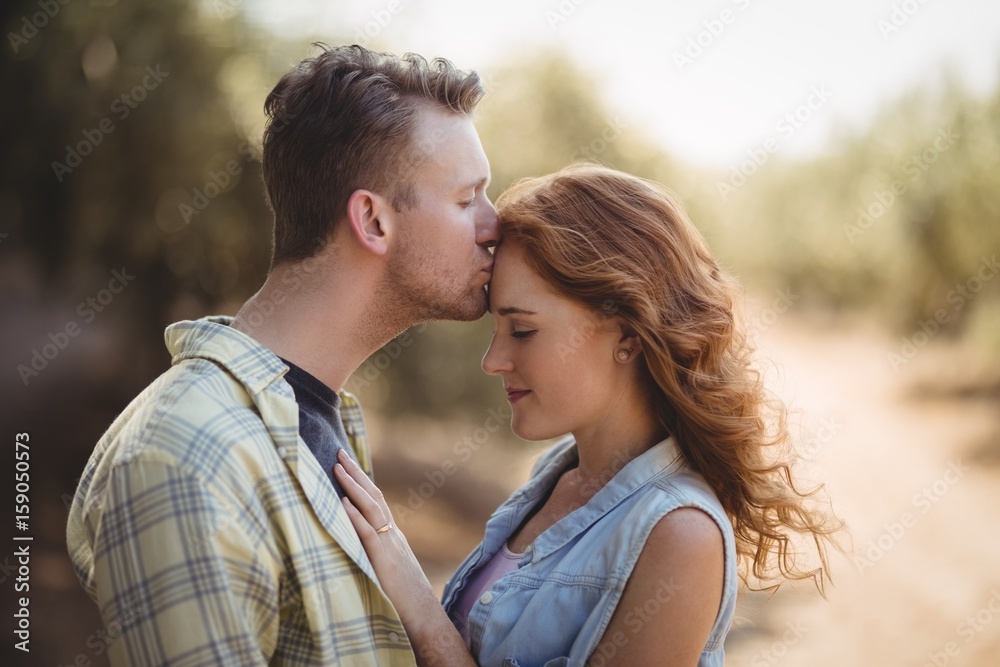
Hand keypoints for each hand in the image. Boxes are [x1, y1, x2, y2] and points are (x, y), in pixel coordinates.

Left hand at [334, 449, 438, 632]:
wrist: (424, 616)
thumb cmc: (403, 599)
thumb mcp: (386, 569)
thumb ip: (373, 554)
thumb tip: (352, 544)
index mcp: (392, 536)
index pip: (375, 501)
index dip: (361, 481)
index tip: (346, 464)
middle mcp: (392, 535)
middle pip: (373, 496)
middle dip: (355, 473)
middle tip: (339, 453)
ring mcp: (390, 545)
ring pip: (371, 508)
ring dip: (353, 486)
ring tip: (337, 468)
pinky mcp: (385, 561)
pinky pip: (369, 533)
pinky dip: (355, 516)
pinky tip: (343, 503)